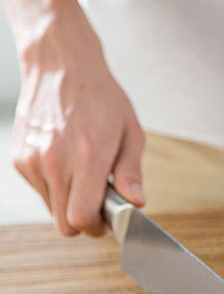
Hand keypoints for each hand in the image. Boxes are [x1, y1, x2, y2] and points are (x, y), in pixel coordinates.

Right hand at [11, 26, 144, 236]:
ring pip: (51, 210)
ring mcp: (32, 161)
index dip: (97, 228)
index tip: (107, 221)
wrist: (61, 66)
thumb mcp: (131, 133)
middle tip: (99, 205)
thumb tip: (135, 203)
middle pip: (64, 224)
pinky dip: (55, 189)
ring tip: (84, 177)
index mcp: (88, 157)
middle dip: (84, 223)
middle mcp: (56, 162)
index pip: (82, 218)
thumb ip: (131, 173)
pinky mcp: (18, 158)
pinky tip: (67, 166)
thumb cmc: (102, 98)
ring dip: (69, 204)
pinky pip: (40, 191)